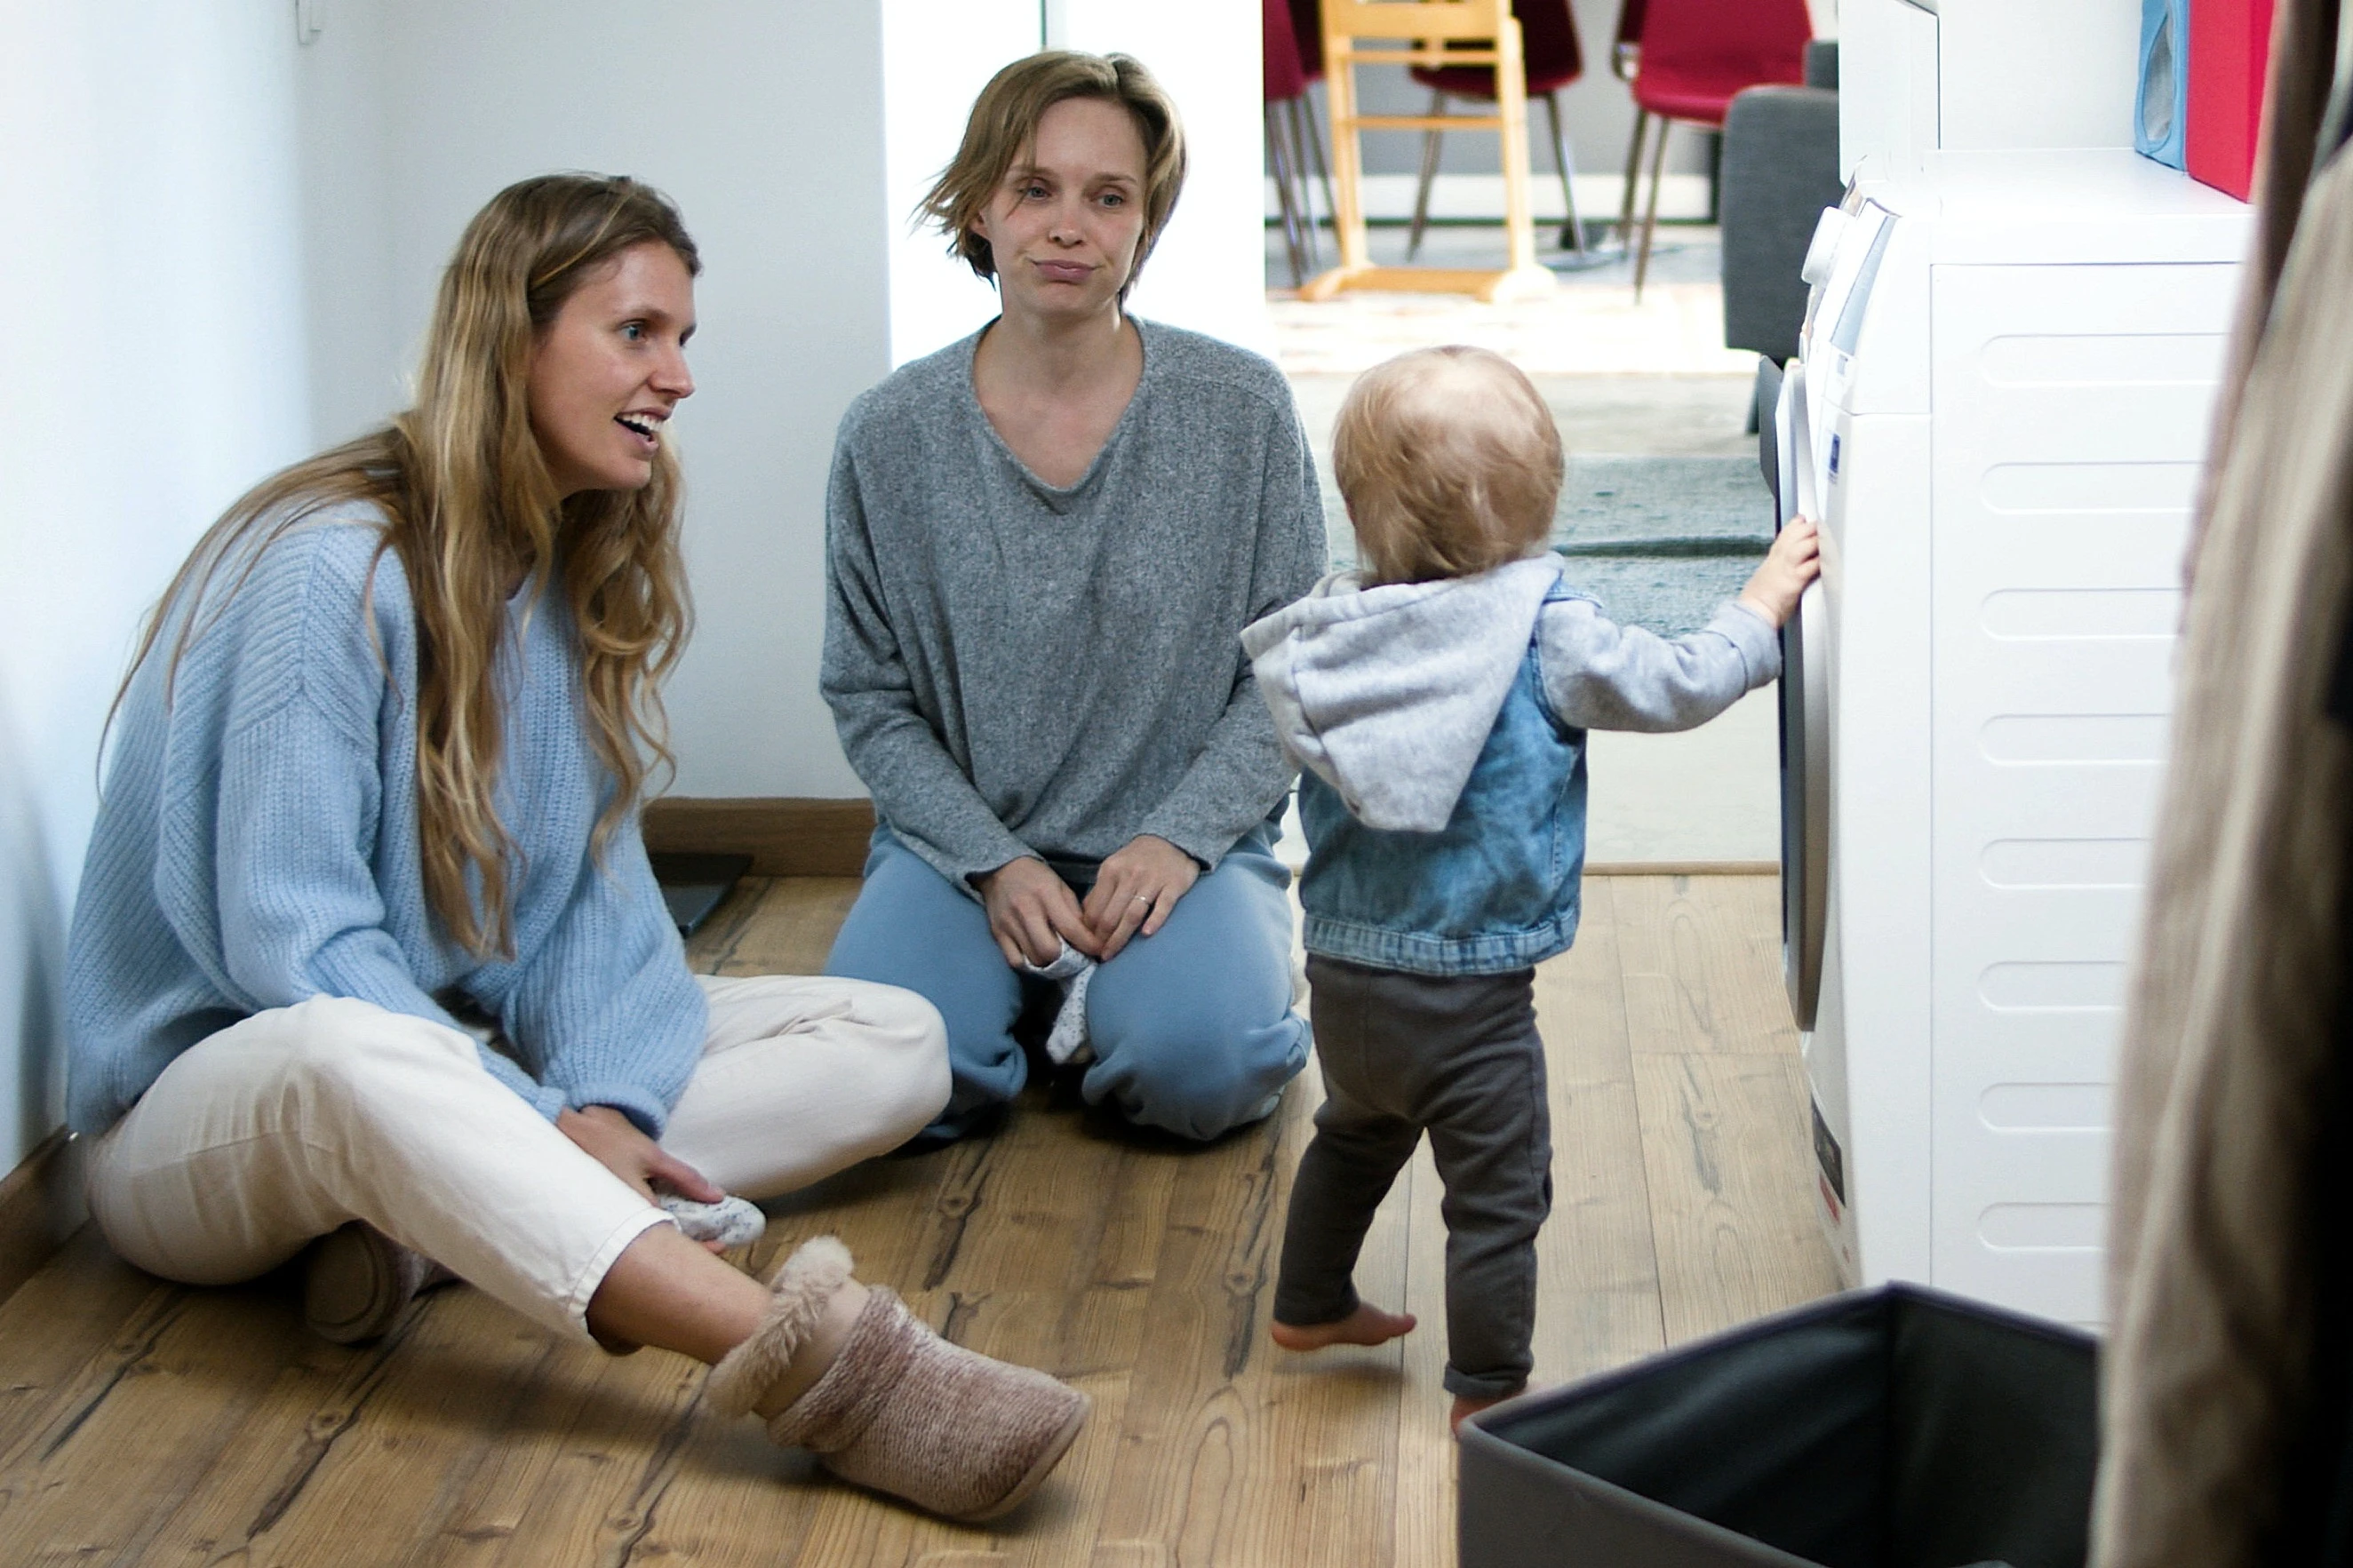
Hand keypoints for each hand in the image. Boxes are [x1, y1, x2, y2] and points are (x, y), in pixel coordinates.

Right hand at [557, 1105, 729, 1250]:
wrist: (561, 1130)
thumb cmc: (607, 1140)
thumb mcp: (651, 1155)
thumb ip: (684, 1178)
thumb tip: (717, 1197)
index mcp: (636, 1212)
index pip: (675, 1240)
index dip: (701, 1247)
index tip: (721, 1247)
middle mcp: (618, 1226)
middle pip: (658, 1248)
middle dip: (685, 1249)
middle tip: (710, 1246)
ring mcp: (606, 1225)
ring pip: (642, 1242)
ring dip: (666, 1242)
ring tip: (690, 1238)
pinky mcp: (597, 1219)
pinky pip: (627, 1231)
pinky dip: (646, 1232)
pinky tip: (658, 1225)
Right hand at [973, 855, 1098, 966]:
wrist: (999, 870)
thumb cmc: (1036, 878)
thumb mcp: (1060, 886)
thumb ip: (1074, 911)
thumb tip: (1088, 938)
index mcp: (1046, 894)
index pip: (1071, 928)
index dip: (1088, 944)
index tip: (1098, 950)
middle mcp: (1025, 909)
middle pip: (1050, 950)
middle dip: (1067, 958)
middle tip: (1075, 955)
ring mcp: (1008, 924)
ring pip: (1033, 958)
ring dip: (1049, 962)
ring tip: (1057, 956)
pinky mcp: (997, 933)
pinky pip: (1015, 961)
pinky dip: (1029, 964)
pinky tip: (1037, 957)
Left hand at [1081, 835, 1199, 961]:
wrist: (1170, 840)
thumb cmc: (1138, 859)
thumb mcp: (1114, 868)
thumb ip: (1100, 891)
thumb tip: (1084, 918)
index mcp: (1111, 871)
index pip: (1095, 908)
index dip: (1088, 930)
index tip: (1087, 946)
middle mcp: (1129, 875)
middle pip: (1111, 915)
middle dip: (1102, 939)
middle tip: (1099, 956)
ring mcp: (1152, 880)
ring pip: (1132, 914)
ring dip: (1120, 938)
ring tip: (1112, 954)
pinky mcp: (1174, 885)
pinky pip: (1163, 906)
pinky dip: (1154, 920)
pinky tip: (1146, 934)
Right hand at [1739, 517, 1821, 628]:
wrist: (1753, 614)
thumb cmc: (1758, 602)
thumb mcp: (1765, 578)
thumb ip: (1777, 569)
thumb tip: (1785, 568)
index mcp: (1772, 560)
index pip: (1784, 536)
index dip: (1794, 525)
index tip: (1802, 519)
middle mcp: (1778, 561)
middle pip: (1794, 536)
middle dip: (1808, 527)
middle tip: (1820, 523)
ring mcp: (1786, 570)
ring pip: (1801, 546)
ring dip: (1814, 539)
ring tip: (1826, 535)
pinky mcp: (1794, 581)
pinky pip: (1810, 567)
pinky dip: (1819, 560)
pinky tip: (1828, 557)